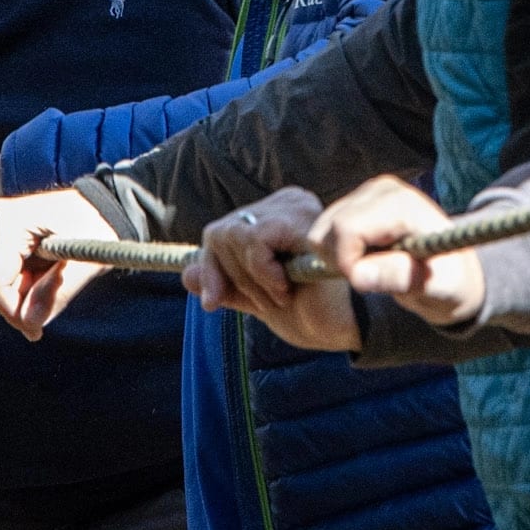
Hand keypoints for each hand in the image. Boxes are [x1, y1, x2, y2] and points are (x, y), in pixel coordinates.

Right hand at [0, 187, 117, 339]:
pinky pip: (3, 270)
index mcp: (7, 222)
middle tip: (50, 310)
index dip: (14, 313)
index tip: (37, 329)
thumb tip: (29, 323)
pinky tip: (45, 276)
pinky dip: (24, 282)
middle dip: (21, 304)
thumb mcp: (87, 258)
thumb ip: (57, 293)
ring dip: (25, 293)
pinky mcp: (0, 229)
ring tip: (54, 283)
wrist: (104, 202)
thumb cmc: (99, 223)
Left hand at [182, 189, 359, 352]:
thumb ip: (225, 285)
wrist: (342, 327)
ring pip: (232, 235)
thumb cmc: (309, 312)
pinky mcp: (302, 220)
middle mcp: (287, 201)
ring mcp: (296, 206)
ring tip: (280, 296)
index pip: (220, 231)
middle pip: (220, 232)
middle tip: (266, 301)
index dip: (211, 269)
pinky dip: (262, 272)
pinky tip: (287, 287)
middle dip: (231, 278)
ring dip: (250, 280)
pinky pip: (254, 240)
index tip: (215, 302)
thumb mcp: (255, 298)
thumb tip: (186, 275)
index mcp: (277, 215)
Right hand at [308, 176, 483, 327]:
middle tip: (372, 278)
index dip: (348, 263)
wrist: (455, 270)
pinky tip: (365, 257)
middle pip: (327, 229)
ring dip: (337, 258)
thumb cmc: (450, 282)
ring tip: (373, 268)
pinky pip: (322, 232)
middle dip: (340, 261)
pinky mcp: (355, 202)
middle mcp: (381, 189)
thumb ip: (399, 278)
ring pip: (320, 231)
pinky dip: (336, 252)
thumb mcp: (436, 288)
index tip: (367, 284)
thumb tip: (358, 275)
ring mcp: (366, 193)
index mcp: (402, 204)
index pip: (347, 229)